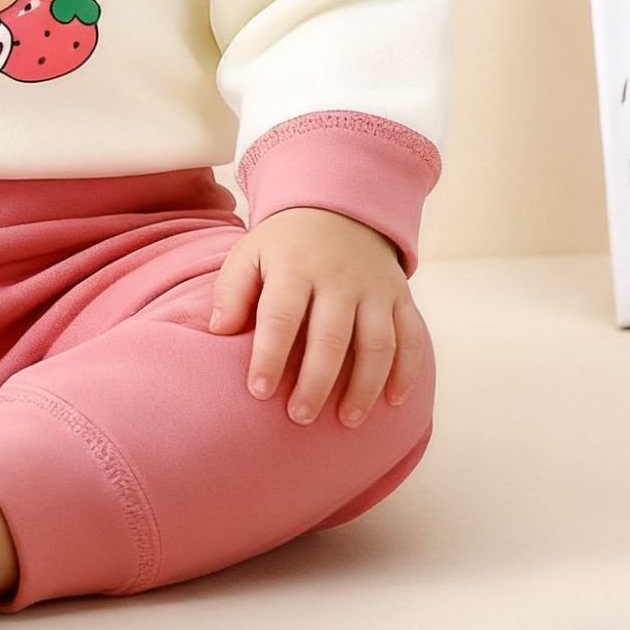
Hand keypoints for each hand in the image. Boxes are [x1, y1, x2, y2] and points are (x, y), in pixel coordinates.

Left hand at [206, 207, 427, 428]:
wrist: (339, 208)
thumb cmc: (286, 244)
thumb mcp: (250, 253)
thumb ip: (231, 290)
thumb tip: (218, 331)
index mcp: (295, 266)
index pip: (280, 316)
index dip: (269, 356)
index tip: (258, 391)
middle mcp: (339, 277)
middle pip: (331, 337)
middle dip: (316, 382)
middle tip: (299, 416)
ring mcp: (374, 287)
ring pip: (376, 343)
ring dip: (364, 386)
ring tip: (346, 420)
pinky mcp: (400, 295)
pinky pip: (411, 336)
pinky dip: (407, 371)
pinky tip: (392, 402)